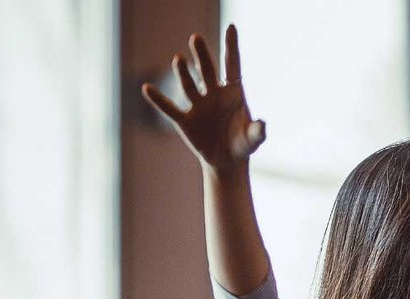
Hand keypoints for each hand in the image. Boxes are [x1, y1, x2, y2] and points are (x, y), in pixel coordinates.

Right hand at [141, 25, 264, 171]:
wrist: (227, 161)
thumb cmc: (242, 144)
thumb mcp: (252, 140)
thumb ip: (257, 132)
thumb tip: (262, 125)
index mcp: (233, 93)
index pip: (232, 65)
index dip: (232, 47)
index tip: (232, 27)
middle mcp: (214, 94)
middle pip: (208, 71)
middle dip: (202, 55)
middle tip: (196, 38)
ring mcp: (198, 105)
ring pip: (189, 85)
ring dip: (183, 73)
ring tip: (179, 59)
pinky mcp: (185, 121)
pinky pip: (170, 108)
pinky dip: (159, 100)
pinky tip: (147, 88)